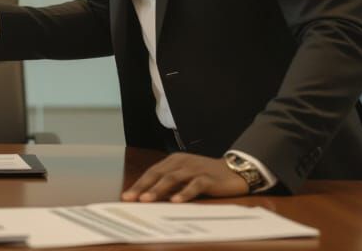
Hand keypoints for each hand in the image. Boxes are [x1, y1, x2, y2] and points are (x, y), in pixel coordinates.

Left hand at [122, 153, 249, 202]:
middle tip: (130, 198)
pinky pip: (194, 185)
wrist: (235, 170)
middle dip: (142, 187)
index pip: (152, 172)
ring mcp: (194, 169)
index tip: (126, 196)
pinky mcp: (207, 178)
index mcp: (174, 160)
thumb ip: (169, 184)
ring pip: (172, 178)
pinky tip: (176, 201)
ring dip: (158, 190)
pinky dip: (184, 193)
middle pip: (158, 174)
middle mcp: (182, 162)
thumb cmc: (206, 174)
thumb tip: (148, 197)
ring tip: (147, 200)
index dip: (138, 184)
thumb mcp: (185, 176)